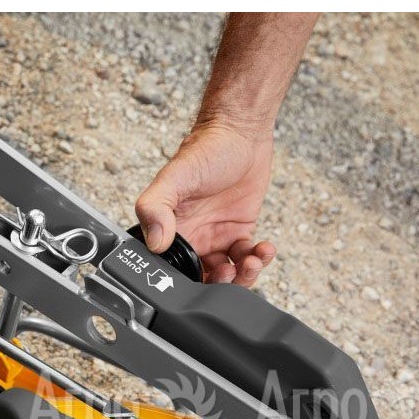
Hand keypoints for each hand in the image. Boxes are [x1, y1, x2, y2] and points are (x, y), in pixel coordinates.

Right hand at [134, 120, 276, 284]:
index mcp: (169, 229)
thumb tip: (155, 243)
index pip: (170, 269)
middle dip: (218, 286)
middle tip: (230, 273)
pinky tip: (263, 249)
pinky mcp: (239, 231)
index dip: (186, 283)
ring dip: (242, 276)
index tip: (203, 279)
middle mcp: (191, 237)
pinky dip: (258, 259)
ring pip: (226, 274)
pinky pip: (246, 257)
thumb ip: (156, 208)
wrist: (241, 132)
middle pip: (200, 280)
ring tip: (251, 262)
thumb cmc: (205, 149)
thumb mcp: (174, 177)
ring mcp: (216, 236)